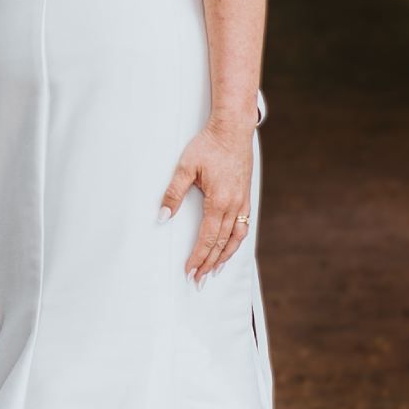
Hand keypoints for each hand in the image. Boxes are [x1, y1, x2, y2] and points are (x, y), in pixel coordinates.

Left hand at [160, 121, 254, 283]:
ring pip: (235, 238)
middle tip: (198, 280)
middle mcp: (234, 205)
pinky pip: (243, 226)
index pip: (207, 238)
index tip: (189, 271)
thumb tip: (163, 217)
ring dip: (224, 256)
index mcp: (218, 201)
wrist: (233, 129)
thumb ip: (173, 193)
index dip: (198, 257)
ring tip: (214, 270)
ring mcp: (242, 201)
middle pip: (221, 243)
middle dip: (209, 263)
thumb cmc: (208, 145)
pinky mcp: (246, 196)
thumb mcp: (184, 167)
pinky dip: (236, 241)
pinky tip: (230, 247)